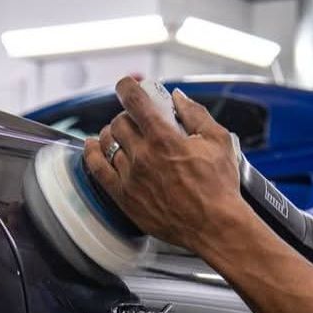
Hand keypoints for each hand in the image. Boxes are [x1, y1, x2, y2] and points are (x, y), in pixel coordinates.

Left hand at [83, 77, 243, 249]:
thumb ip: (196, 114)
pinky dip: (92, 153)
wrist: (214, 227)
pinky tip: (93, 146)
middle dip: (127, 115)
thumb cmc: (219, 187)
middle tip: (138, 120)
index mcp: (164, 138)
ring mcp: (130, 177)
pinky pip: (97, 169)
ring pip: (107, 143)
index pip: (134, 101)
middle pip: (119, 122)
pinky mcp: (124, 197)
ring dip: (112, 133)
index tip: (127, 85)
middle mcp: (142, 156)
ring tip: (121, 135)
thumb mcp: (218, 141)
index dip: (127, 86)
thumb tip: (178, 98)